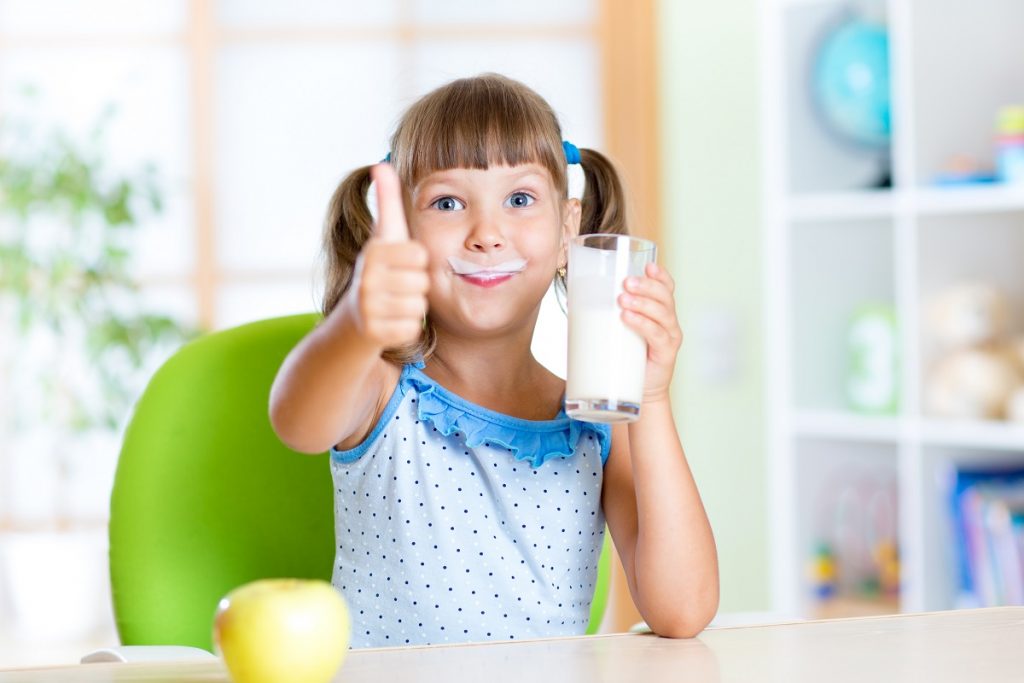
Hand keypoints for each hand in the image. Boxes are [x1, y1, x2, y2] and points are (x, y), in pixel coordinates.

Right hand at [342, 163, 429, 348]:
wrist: (354, 317)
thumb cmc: (378, 270)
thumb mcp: (383, 235)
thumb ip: (386, 200)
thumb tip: (381, 163)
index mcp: (372, 251)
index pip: (420, 256)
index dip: (416, 262)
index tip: (399, 264)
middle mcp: (366, 278)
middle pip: (422, 282)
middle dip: (415, 286)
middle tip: (397, 286)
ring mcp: (368, 307)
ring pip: (419, 307)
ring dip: (412, 307)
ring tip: (394, 303)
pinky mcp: (374, 332)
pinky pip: (412, 329)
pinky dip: (406, 328)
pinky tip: (391, 321)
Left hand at [618, 262, 682, 402]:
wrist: (639, 394)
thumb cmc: (625, 358)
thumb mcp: (618, 332)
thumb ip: (604, 315)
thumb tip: (572, 298)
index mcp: (659, 312)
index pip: (666, 287)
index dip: (660, 275)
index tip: (647, 265)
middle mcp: (669, 321)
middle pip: (664, 296)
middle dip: (646, 286)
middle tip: (625, 282)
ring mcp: (670, 337)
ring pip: (662, 312)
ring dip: (642, 302)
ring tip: (622, 299)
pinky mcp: (666, 353)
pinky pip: (657, 334)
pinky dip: (642, 324)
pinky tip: (627, 317)